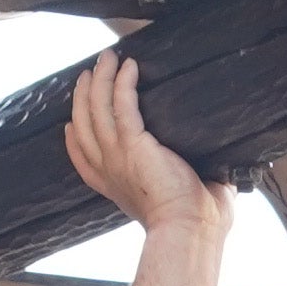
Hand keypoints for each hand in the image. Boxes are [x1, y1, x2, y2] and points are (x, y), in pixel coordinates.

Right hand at [64, 51, 219, 231]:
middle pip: (83, 125)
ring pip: (95, 108)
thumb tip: (215, 167)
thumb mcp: (179, 197)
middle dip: (84, 96)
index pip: (84, 159)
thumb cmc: (194, 220)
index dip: (75, 138)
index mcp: (114, 186)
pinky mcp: (133, 144)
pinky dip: (122, 82)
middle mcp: (109, 170)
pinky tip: (129, 66)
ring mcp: (117, 156)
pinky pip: (121, 104)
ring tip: (106, 57)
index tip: (71, 123)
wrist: (191, 228)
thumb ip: (185, 177)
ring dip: (99, 79)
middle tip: (90, 73)